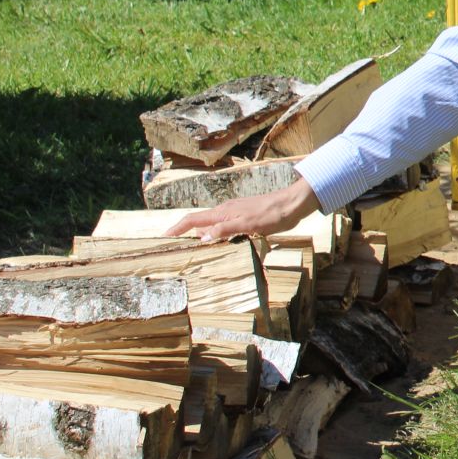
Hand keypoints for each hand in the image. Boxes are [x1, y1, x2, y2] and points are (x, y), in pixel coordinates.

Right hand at [163, 179, 320, 242]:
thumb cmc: (272, 213)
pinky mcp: (246, 218)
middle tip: (178, 252)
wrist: (293, 204)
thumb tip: (201, 238)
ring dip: (205, 239)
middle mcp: (225, 212)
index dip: (176, 228)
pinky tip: (225, 247)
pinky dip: (220, 238)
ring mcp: (235, 214)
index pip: (192, 220)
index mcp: (222, 212)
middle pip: (200, 225)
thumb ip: (225, 229)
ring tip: (198, 254)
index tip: (164, 237)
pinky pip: (226, 229)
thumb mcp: (248, 224)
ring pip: (214, 228)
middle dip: (187, 236)